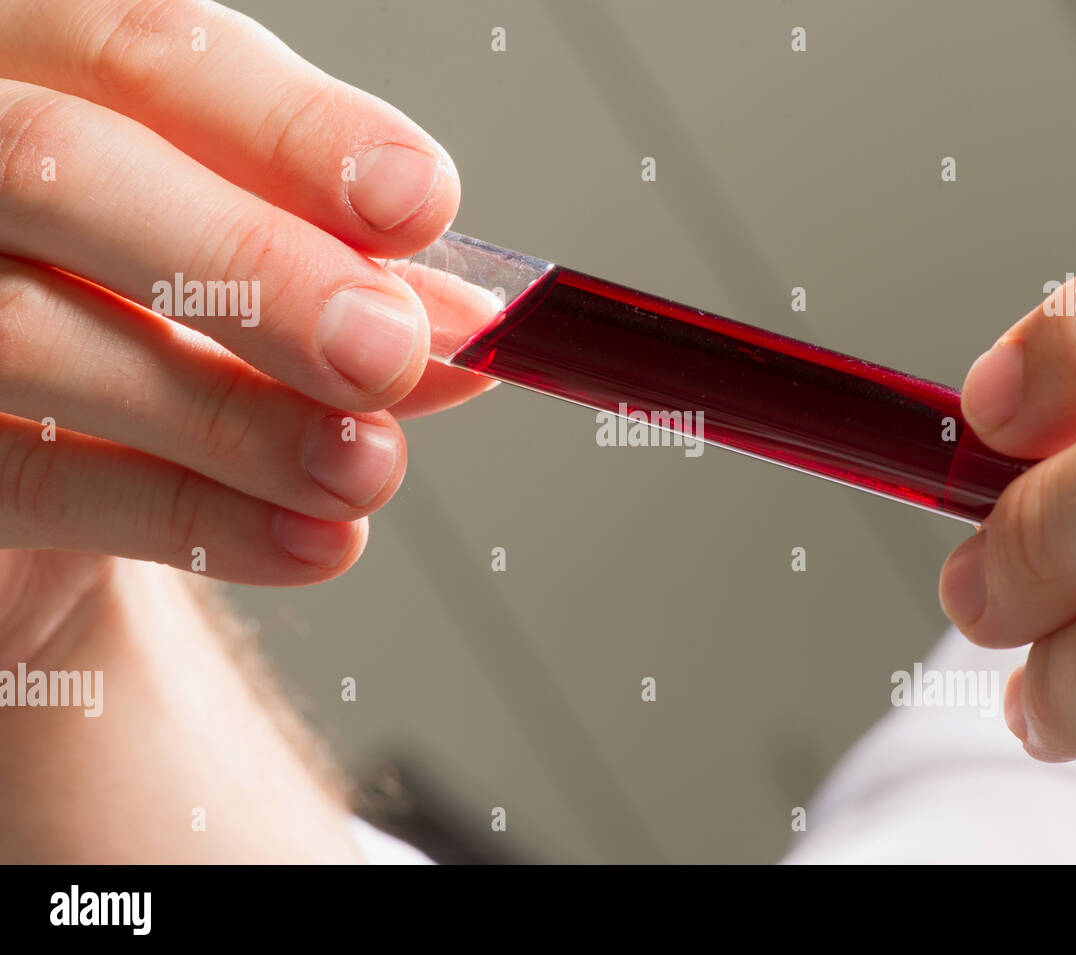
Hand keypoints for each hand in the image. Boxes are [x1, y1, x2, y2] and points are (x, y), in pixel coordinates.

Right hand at [0, 1, 497, 662]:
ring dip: (236, 415)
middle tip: (389, 349)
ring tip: (367, 469)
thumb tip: (469, 329)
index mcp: (39, 70)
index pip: (142, 50)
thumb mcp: (251, 277)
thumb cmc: (146, 319)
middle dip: (250, 263)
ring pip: (32, 332)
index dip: (292, 129)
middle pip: (60, 166)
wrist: (43, 450)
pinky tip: (311, 541)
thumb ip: (344, 283)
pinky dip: (191, 520)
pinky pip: (31, 482)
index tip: (421, 202)